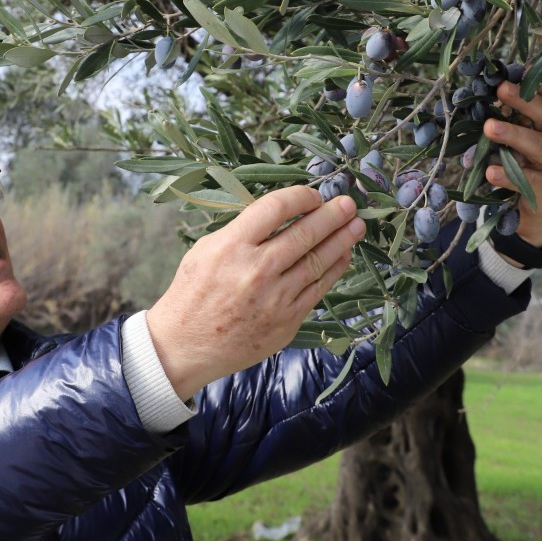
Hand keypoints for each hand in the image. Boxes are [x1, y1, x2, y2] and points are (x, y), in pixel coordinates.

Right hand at [146, 186, 365, 399]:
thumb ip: (241, 231)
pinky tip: (343, 256)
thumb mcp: (205, 250)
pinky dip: (334, 269)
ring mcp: (276, 298)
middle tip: (348, 204)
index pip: (276, 208)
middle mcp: (256, 270)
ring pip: (318, 261)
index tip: (313, 195)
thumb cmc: (192, 293)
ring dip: (341, 240)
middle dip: (332, 215)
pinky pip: (318, 289)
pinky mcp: (287, 320)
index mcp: (231, 246)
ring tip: (356, 226)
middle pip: (305, 233)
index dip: (300, 197)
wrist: (185, 345)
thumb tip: (281, 216)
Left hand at [482, 79, 541, 248]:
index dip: (541, 83)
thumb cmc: (521, 171)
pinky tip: (490, 171)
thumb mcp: (514, 145)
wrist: (536, 216)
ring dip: (513, 134)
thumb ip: (504, 124)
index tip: (524, 68)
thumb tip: (476, 100)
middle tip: (501, 89)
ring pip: (538, 145)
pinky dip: (507, 175)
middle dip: (524, 100)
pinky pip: (527, 180)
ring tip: (489, 127)